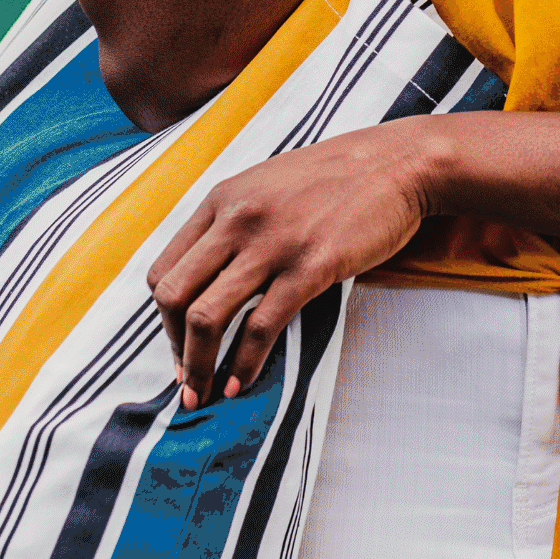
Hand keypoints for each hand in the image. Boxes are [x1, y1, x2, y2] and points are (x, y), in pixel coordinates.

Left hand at [148, 118, 462, 402]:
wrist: (396, 164)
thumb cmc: (335, 179)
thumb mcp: (265, 186)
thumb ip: (232, 223)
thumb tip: (211, 276)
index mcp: (220, 200)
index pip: (164, 270)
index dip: (164, 318)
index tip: (179, 342)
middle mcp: (236, 220)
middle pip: (174, 296)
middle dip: (173, 347)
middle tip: (186, 378)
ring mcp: (271, 244)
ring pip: (208, 316)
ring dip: (200, 366)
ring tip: (204, 394)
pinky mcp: (309, 268)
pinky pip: (261, 327)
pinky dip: (244, 364)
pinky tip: (241, 383)